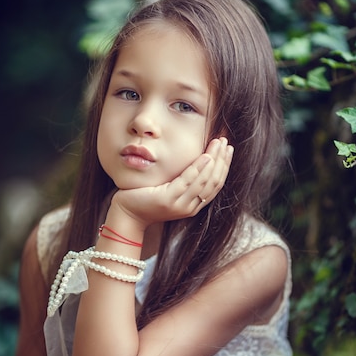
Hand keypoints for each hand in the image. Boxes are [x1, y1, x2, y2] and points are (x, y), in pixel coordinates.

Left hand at [113, 137, 232, 226]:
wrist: (128, 214)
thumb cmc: (146, 197)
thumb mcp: (169, 188)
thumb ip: (184, 179)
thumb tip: (196, 158)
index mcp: (193, 205)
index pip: (215, 185)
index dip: (224, 166)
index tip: (228, 149)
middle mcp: (190, 207)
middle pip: (214, 182)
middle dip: (222, 160)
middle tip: (225, 142)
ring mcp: (180, 205)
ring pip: (205, 181)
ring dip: (215, 160)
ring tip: (218, 143)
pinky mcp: (168, 200)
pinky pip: (188, 182)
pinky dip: (199, 168)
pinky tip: (205, 156)